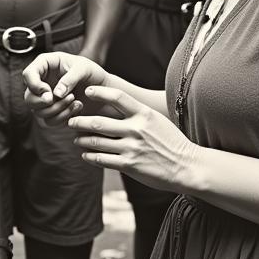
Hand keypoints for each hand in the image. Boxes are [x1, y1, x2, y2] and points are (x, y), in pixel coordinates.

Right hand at [22, 52, 107, 125]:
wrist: (103, 88)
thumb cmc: (92, 72)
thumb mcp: (83, 68)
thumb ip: (69, 79)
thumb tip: (55, 94)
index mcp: (46, 65)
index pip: (28, 74)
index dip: (34, 85)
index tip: (48, 92)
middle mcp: (43, 82)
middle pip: (28, 97)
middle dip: (42, 102)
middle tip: (56, 99)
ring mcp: (47, 98)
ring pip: (38, 111)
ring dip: (56, 109)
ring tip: (74, 99)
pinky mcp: (54, 111)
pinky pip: (50, 120)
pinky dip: (63, 117)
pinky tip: (77, 107)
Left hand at [68, 85, 200, 191]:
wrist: (187, 167)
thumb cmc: (171, 142)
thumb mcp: (157, 121)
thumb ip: (137, 113)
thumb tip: (116, 105)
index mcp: (144, 114)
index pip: (117, 97)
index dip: (99, 93)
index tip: (87, 92)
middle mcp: (136, 129)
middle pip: (98, 122)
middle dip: (80, 122)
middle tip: (71, 121)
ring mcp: (132, 148)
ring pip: (96, 142)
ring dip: (82, 140)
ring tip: (77, 139)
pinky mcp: (129, 165)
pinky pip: (101, 159)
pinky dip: (89, 156)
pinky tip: (85, 155)